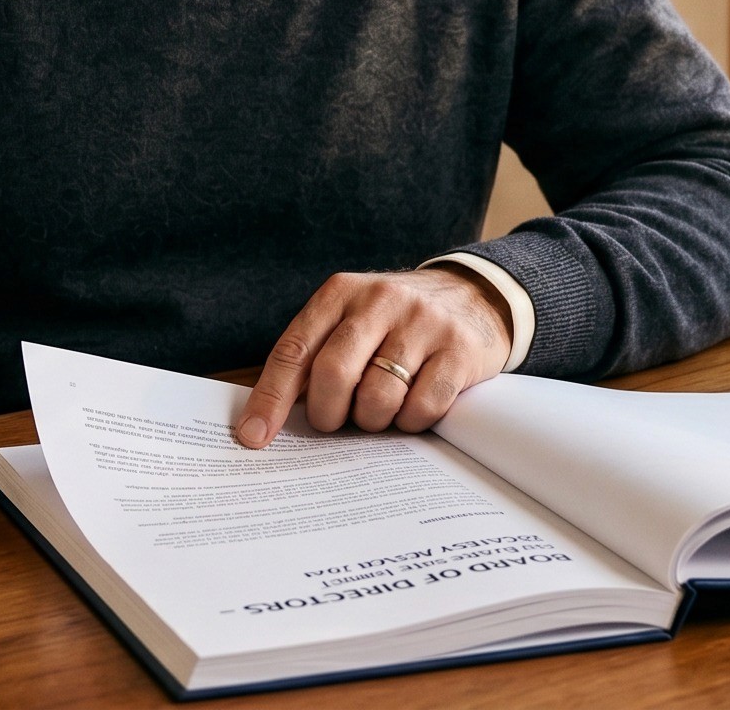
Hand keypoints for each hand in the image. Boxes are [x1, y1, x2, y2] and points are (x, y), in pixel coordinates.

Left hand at [236, 268, 513, 447]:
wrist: (475, 296)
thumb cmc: (396, 321)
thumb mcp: (353, 318)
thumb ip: (317, 354)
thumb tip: (269, 419)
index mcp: (341, 292)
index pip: (294, 350)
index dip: (270, 398)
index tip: (253, 437)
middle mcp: (380, 300)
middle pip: (334, 374)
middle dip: (328, 414)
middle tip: (336, 423)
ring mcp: (423, 323)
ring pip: (378, 397)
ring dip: (373, 421)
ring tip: (380, 411)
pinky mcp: (459, 350)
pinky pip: (422, 407)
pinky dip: (411, 422)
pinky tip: (412, 409)